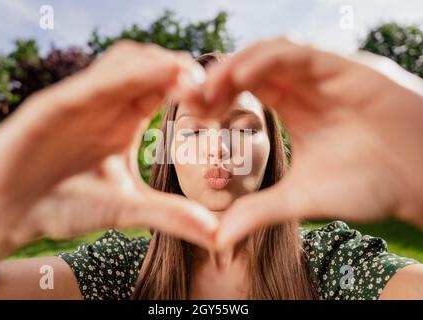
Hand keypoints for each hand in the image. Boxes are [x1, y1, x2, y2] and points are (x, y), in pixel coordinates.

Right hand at [0, 41, 216, 259]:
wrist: (8, 215)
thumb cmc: (64, 207)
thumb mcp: (125, 210)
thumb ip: (169, 215)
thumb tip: (217, 234)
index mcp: (123, 120)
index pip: (163, 87)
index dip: (192, 87)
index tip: (219, 102)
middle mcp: (105, 105)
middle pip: (149, 66)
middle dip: (181, 69)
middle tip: (211, 88)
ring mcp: (79, 101)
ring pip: (123, 63)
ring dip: (157, 64)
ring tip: (189, 79)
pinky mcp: (52, 105)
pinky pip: (92, 82)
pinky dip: (123, 76)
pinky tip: (150, 78)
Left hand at [199, 38, 422, 248]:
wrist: (422, 180)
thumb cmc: (369, 185)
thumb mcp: (301, 198)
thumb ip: (258, 211)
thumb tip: (217, 237)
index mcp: (295, 108)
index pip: (246, 90)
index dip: (217, 97)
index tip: (192, 114)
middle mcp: (307, 86)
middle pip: (251, 68)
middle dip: (218, 80)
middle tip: (191, 99)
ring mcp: (325, 73)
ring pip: (270, 54)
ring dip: (236, 67)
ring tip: (210, 89)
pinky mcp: (346, 66)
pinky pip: (298, 53)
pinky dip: (267, 59)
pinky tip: (242, 76)